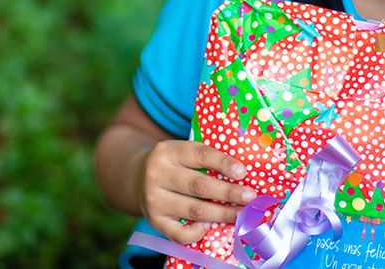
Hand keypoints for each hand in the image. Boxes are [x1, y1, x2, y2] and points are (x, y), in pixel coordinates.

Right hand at [136, 139, 257, 243]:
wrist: (135, 178)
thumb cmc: (171, 165)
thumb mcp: (181, 152)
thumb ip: (204, 159)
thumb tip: (242, 174)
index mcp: (167, 151)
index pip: (199, 154)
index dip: (223, 163)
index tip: (243, 172)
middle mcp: (157, 174)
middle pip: (199, 185)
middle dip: (228, 192)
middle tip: (250, 196)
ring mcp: (154, 200)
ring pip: (194, 210)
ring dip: (222, 213)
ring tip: (241, 213)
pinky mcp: (154, 220)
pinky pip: (179, 233)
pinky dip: (197, 232)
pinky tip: (209, 226)